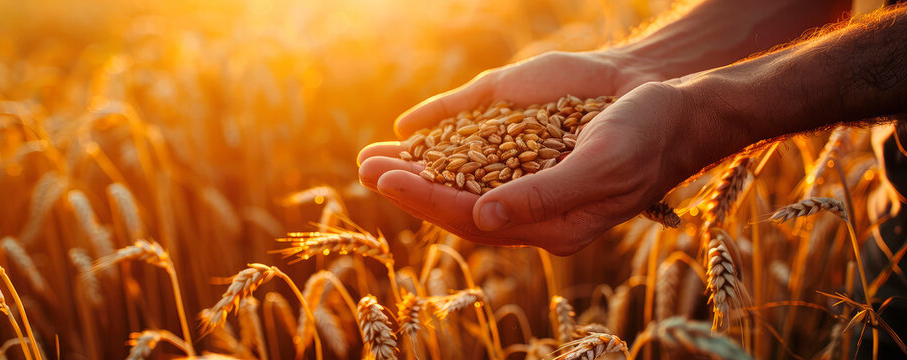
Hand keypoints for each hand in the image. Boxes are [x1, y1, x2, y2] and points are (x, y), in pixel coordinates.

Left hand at [358, 52, 692, 254]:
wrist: (678, 106)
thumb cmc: (648, 139)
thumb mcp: (600, 166)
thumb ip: (543, 195)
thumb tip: (480, 216)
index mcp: (550, 225)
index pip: (474, 220)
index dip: (427, 201)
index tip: (386, 180)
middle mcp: (533, 205)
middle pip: (457, 203)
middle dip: (410, 187)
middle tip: (364, 169)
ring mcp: (530, 174)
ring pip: (462, 178)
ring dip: (417, 168)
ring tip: (371, 158)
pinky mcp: (531, 144)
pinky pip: (478, 150)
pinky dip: (443, 143)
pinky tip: (413, 136)